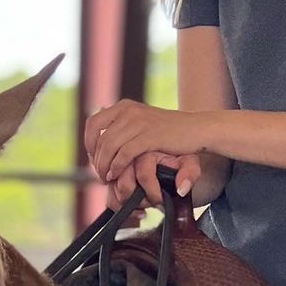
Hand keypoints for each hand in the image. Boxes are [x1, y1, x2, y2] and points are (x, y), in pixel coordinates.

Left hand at [84, 100, 200, 182]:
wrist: (197, 129)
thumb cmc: (169, 132)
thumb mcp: (142, 124)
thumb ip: (123, 129)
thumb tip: (101, 143)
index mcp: (124, 107)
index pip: (93, 124)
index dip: (88, 144)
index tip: (94, 160)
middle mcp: (128, 111)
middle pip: (99, 139)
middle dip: (96, 160)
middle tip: (101, 175)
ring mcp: (139, 122)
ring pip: (108, 147)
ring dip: (104, 166)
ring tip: (107, 178)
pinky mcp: (150, 136)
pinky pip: (124, 153)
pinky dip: (117, 167)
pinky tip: (116, 175)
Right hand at [107, 152, 201, 218]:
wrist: (168, 147)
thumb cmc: (177, 155)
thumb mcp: (189, 161)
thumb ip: (190, 173)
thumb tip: (181, 189)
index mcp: (147, 147)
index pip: (144, 174)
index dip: (153, 193)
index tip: (161, 200)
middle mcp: (129, 153)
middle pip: (124, 183)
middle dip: (138, 199)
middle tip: (150, 203)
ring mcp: (118, 163)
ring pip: (113, 189)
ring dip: (127, 203)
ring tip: (143, 204)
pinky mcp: (111, 172)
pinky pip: (108, 191)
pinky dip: (117, 203)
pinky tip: (132, 207)